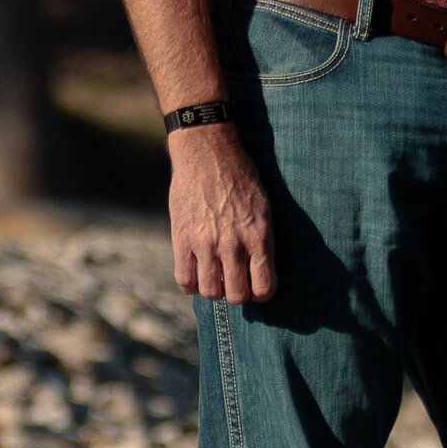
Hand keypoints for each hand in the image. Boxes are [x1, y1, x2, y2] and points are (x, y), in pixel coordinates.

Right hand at [167, 121, 275, 302]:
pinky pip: (184, 280)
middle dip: (238, 293)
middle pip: (237, 295)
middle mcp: (233, 243)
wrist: (206, 151)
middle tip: (235, 281)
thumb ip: (261, 238)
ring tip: (215, 275)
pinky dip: (190, 284)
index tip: (257, 286)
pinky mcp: (182, 239)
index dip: (262, 292)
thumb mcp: (263, 204)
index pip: (264, 287)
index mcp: (258, 234)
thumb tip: (260, 268)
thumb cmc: (240, 174)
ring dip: (214, 288)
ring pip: (210, 292)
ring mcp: (205, 243)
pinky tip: (195, 272)